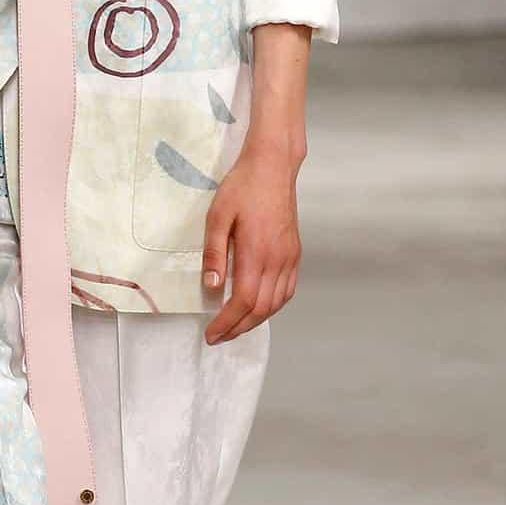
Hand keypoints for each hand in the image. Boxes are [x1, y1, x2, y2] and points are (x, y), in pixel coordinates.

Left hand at [200, 140, 303, 342]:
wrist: (272, 167)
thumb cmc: (243, 187)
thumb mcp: (217, 217)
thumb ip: (214, 254)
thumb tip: (211, 287)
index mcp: (256, 252)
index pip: (243, 301)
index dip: (226, 323)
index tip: (211, 333)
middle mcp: (277, 259)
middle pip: (260, 309)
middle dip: (238, 328)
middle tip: (218, 336)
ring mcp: (289, 257)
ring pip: (276, 303)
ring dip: (255, 321)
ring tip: (234, 326)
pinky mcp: (294, 253)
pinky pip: (287, 290)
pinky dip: (272, 306)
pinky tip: (259, 307)